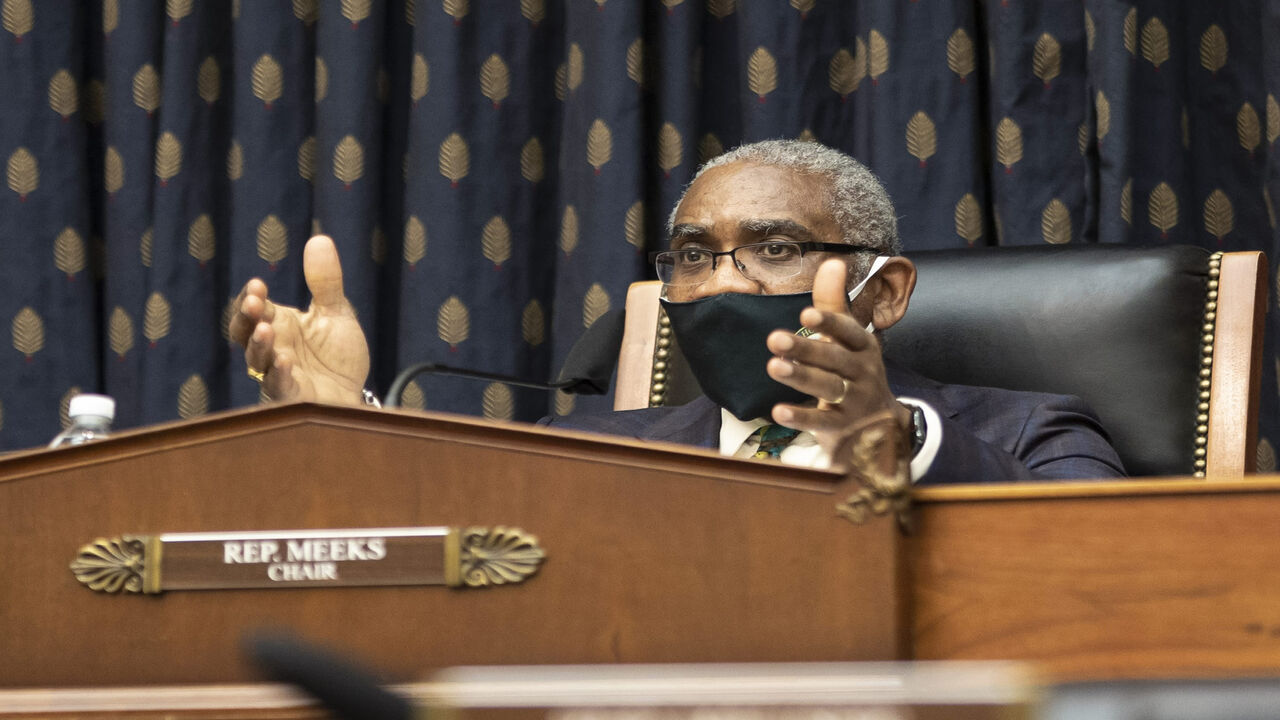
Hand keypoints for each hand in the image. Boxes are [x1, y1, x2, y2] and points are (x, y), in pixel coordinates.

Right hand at [228, 236, 369, 405]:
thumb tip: (319, 239)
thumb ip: (326, 282)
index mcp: (278, 325)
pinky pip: (278, 387)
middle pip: (245, 333)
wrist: (354, 392)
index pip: (253, 309)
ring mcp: (278, 374)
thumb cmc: (337, 356)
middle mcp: (271, 348)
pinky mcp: (291, 398)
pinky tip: (285, 362)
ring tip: (266, 330)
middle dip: (246, 318)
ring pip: (257, 360)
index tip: (258, 284)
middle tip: (254, 303)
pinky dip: (279, 375)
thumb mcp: (335, 313)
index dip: (250, 298)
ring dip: (259, 345)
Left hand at [764, 258, 910, 458]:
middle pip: (834, 360)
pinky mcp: (842, 428)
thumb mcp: (849, 338)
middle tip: (774, 338)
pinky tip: (778, 410)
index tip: (806, 314)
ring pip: (828, 388)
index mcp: (863, 347)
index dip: (830, 323)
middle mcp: (863, 373)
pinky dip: (800, 416)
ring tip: (774, 366)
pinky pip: (821, 422)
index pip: (849, 332)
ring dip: (800, 377)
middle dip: (805, 349)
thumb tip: (832, 261)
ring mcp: (854, 402)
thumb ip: (834, 302)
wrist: (880, 427)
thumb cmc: (856, 372)